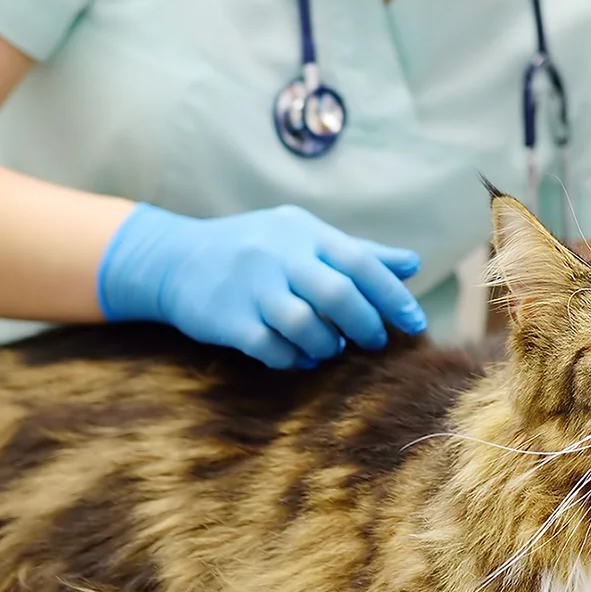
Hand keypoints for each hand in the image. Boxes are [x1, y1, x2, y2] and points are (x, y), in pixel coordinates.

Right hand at [95, 204, 424, 367]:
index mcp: (303, 232)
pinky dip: (294, 358)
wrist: (176, 260)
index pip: (359, 261)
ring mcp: (250, 287)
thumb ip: (356, 252)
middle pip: (337, 293)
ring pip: (305, 324)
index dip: (392, 295)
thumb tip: (411, 264)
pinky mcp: (227, 319)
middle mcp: (278, 254)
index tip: (414, 323)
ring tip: (330, 347)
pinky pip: (272, 348)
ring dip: (327, 344)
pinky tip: (299, 356)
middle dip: (364, 323)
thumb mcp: (303, 238)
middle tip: (372, 341)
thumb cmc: (255, 250)